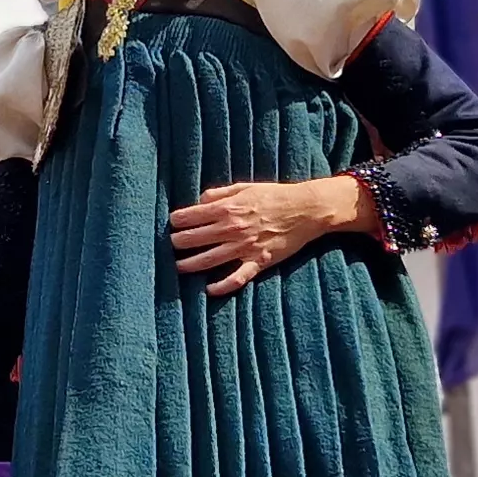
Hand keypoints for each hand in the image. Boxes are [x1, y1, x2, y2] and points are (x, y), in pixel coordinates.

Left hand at [168, 176, 369, 296]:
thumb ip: (219, 193)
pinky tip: (209, 289)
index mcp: (226, 208)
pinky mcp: (258, 262)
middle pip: (193, 239)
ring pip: (208, 260)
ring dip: (189, 266)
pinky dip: (222, 286)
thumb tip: (199, 201)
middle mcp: (231, 229)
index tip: (172, 224)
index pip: (190, 217)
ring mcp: (244, 247)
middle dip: (177, 243)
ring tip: (178, 268)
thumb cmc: (275, 195)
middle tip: (171, 246)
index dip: (176, 221)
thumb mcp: (244, 187)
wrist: (306, 209)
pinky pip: (236, 278)